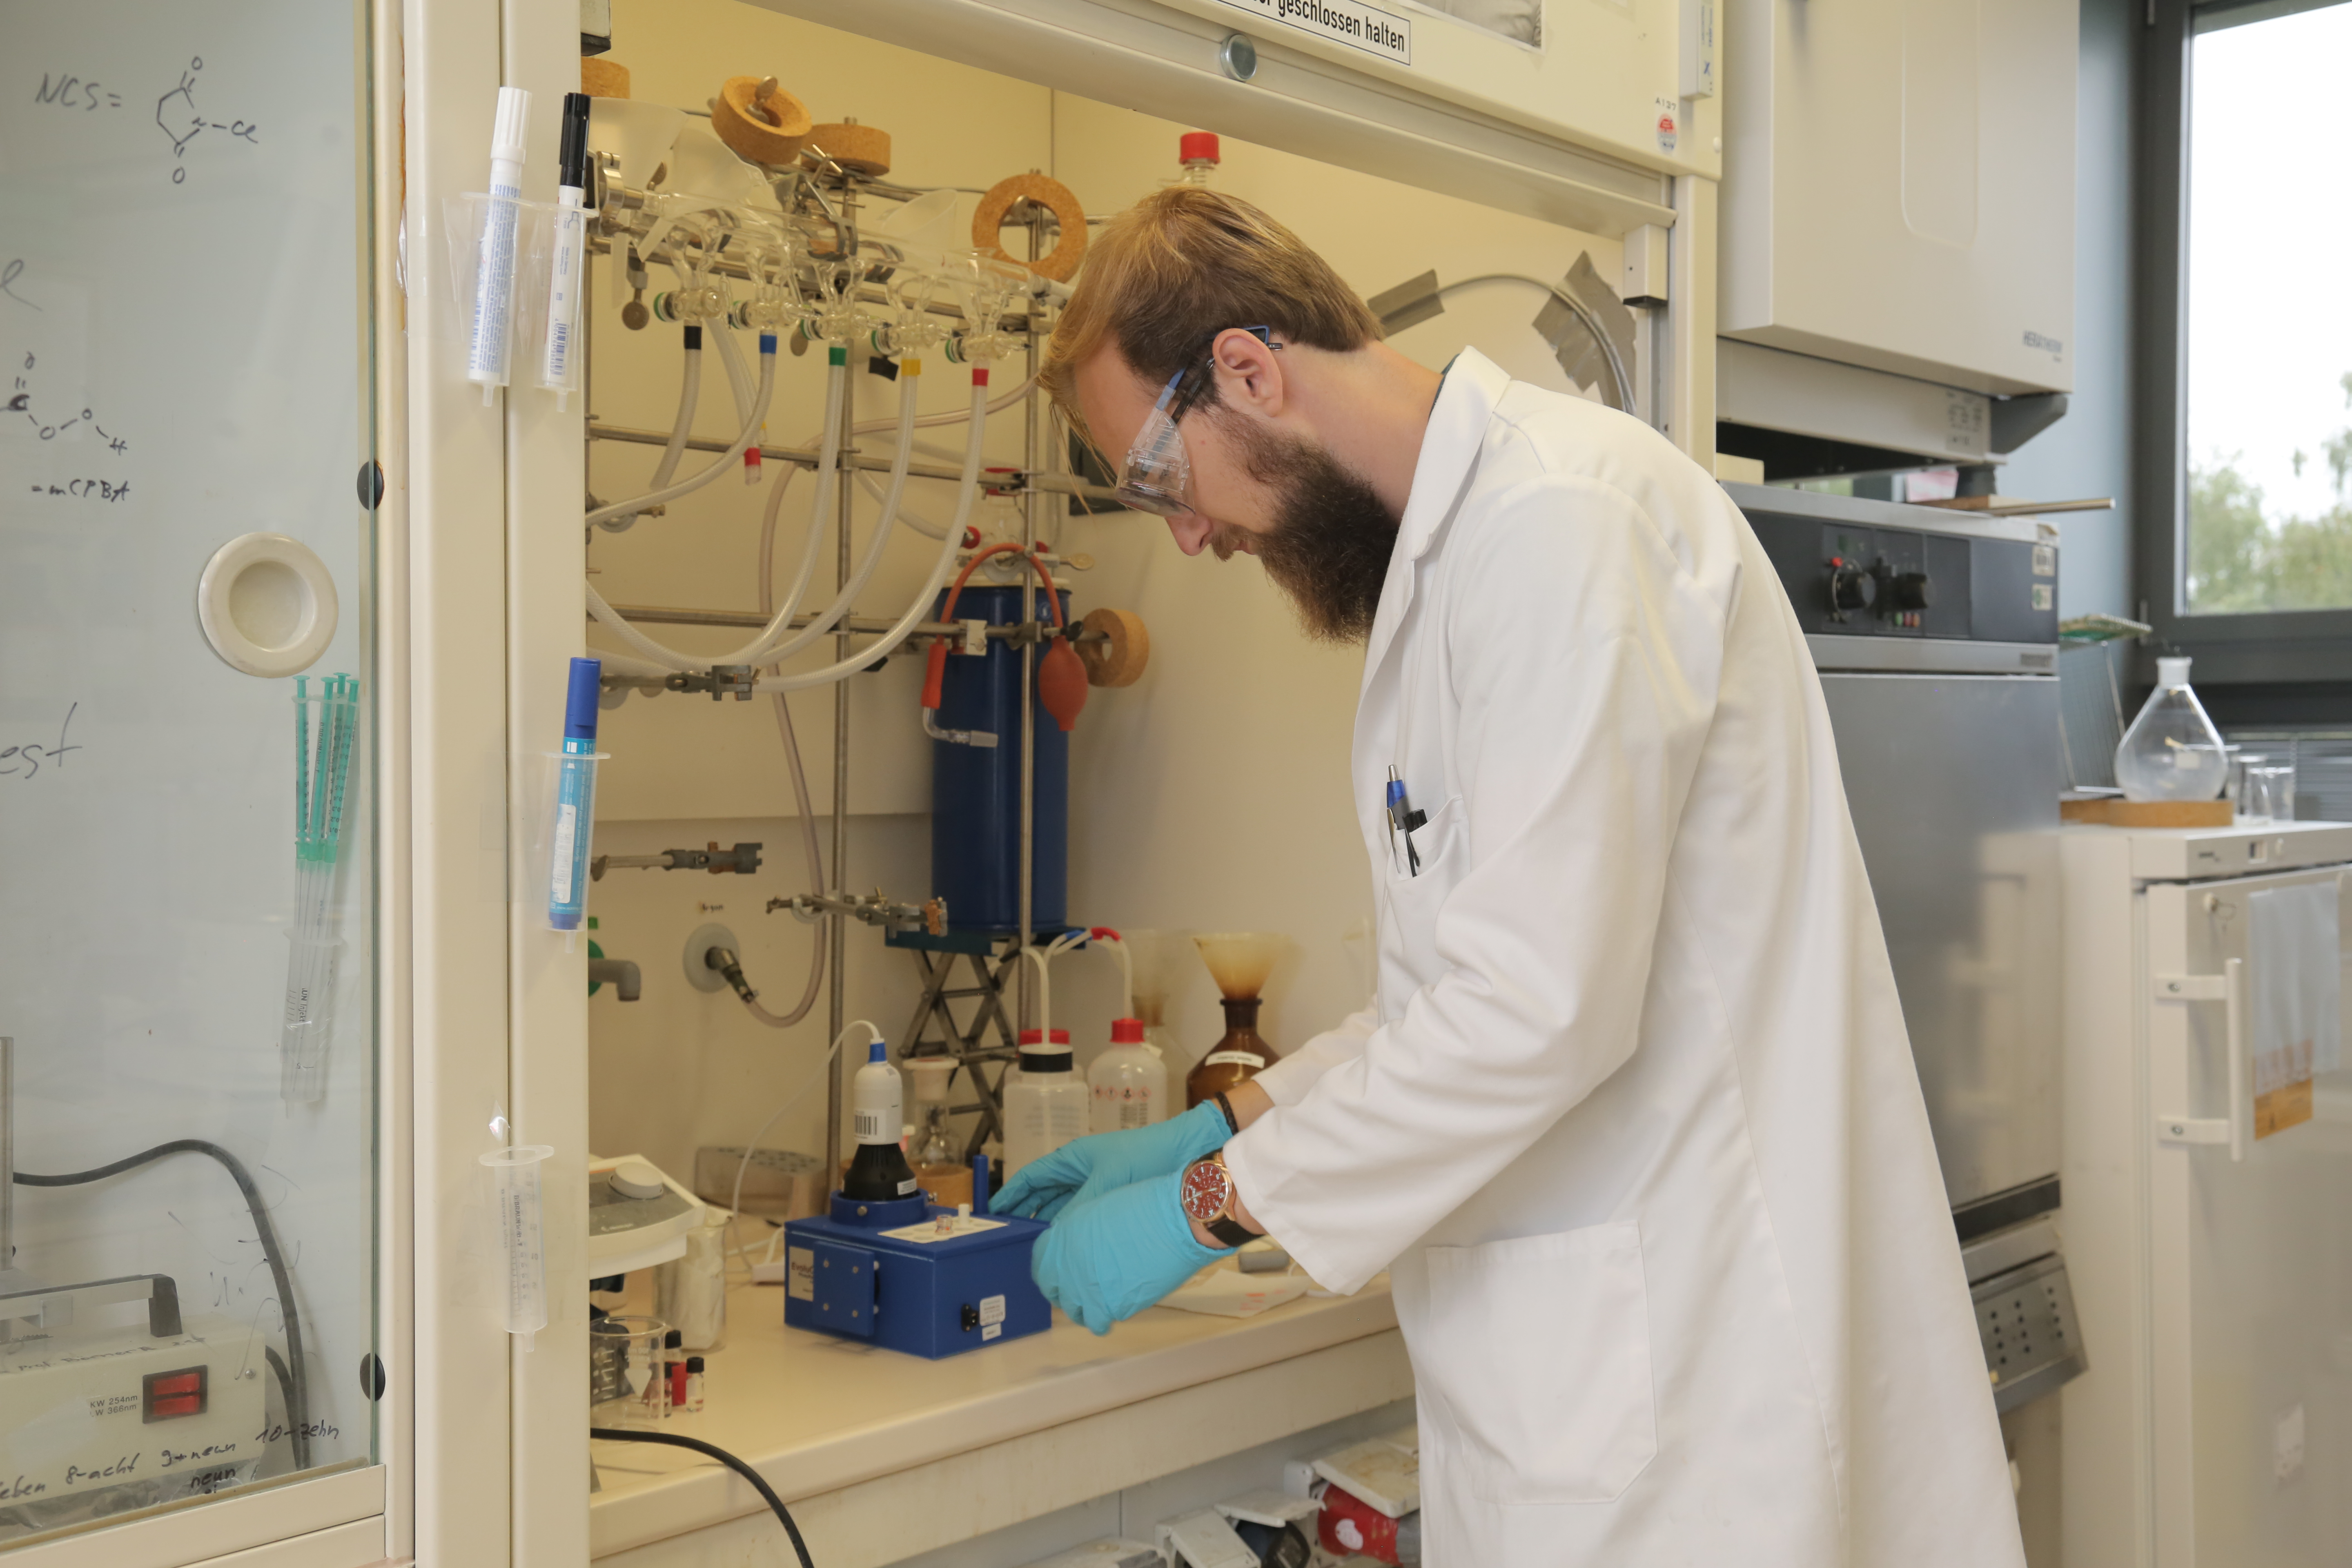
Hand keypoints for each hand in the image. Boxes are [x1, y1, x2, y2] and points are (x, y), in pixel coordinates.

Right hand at [992, 1100, 1229, 1221]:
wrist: (1185, 1153)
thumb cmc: (1146, 1156)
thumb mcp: (1107, 1182)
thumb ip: (1080, 1208)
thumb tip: (1059, 1234)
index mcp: (1074, 1158)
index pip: (1032, 1177)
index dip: (1011, 1194)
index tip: (993, 1211)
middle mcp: (1082, 1168)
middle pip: (1044, 1193)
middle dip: (1027, 1212)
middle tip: (1010, 1236)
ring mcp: (1097, 1181)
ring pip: (1063, 1204)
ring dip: (1049, 1222)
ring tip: (1034, 1245)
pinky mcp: (1112, 1195)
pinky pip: (1083, 1211)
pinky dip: (1072, 1225)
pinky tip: (1067, 1242)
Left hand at [1031, 1168, 1223, 1333]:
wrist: (1176, 1221)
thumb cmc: (1145, 1207)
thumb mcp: (1099, 1211)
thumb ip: (1080, 1234)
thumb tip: (1078, 1250)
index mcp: (1062, 1237)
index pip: (1040, 1264)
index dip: (1049, 1270)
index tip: (1059, 1273)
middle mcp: (1067, 1266)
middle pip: (1052, 1291)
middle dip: (1064, 1292)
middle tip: (1080, 1289)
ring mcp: (1086, 1290)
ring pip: (1074, 1312)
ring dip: (1085, 1308)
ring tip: (1100, 1302)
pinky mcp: (1109, 1308)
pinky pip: (1097, 1324)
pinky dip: (1104, 1320)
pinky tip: (1115, 1310)